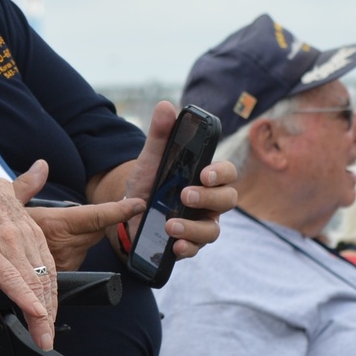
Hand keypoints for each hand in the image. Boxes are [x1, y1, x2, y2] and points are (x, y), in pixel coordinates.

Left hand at [0, 169, 56, 349]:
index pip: (9, 275)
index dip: (26, 297)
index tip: (39, 316)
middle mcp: (7, 237)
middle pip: (31, 281)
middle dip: (42, 315)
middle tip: (45, 342)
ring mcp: (23, 232)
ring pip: (44, 274)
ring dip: (50, 305)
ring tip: (48, 331)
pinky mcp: (34, 231)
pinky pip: (48, 262)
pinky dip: (52, 287)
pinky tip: (50, 306)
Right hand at [17, 162, 143, 270]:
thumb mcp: (9, 201)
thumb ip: (29, 184)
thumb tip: (42, 166)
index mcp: (56, 224)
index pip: (96, 216)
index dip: (119, 210)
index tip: (137, 204)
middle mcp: (63, 246)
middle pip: (96, 232)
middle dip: (94, 223)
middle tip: (70, 218)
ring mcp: (64, 265)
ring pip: (87, 246)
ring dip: (81, 238)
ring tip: (55, 235)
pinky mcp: (62, 278)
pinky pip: (77, 259)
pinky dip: (71, 252)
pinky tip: (53, 248)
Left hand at [122, 102, 236, 258]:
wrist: (129, 211)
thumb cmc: (149, 181)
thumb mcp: (151, 158)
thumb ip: (160, 135)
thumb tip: (165, 106)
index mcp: (205, 178)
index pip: (227, 173)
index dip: (220, 173)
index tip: (204, 174)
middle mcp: (209, 201)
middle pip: (227, 200)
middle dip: (209, 198)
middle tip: (185, 195)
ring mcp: (201, 223)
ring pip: (213, 229)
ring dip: (194, 228)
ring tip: (170, 224)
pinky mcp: (189, 242)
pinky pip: (196, 249)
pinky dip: (186, 248)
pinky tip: (174, 245)